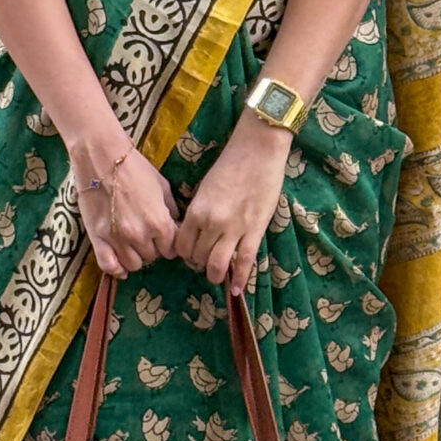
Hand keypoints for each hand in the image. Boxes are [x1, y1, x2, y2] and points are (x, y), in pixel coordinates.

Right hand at [72, 134, 177, 277]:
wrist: (102, 157)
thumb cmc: (135, 168)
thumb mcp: (162, 186)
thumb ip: (171, 209)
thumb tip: (175, 224)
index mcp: (159, 223)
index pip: (172, 249)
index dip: (169, 244)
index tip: (165, 238)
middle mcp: (140, 236)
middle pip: (152, 257)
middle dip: (152, 248)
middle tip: (146, 236)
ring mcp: (118, 239)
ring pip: (133, 265)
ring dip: (135, 257)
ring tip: (132, 244)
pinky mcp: (98, 238)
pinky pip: (109, 266)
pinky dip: (116, 269)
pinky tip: (120, 266)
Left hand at [171, 116, 292, 290]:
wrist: (258, 150)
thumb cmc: (230, 164)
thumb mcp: (205, 188)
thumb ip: (199, 211)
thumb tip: (196, 231)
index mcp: (196, 211)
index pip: (183, 245)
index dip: (185, 253)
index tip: (190, 253)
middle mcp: (212, 224)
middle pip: (198, 257)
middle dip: (199, 263)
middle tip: (203, 262)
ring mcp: (234, 229)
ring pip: (218, 265)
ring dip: (214, 274)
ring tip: (216, 276)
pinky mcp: (255, 231)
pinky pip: (245, 262)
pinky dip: (239, 279)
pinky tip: (236, 289)